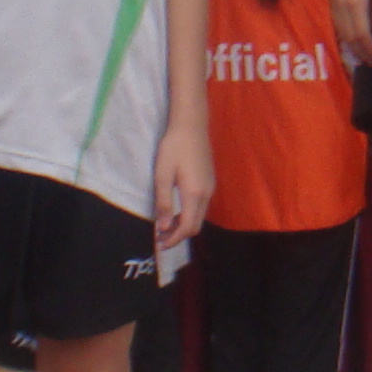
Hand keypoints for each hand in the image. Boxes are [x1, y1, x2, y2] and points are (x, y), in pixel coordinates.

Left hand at [151, 120, 212, 249]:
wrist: (191, 126)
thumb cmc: (173, 148)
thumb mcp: (163, 175)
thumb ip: (164, 203)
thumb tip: (164, 227)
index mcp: (194, 194)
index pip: (187, 227)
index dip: (174, 239)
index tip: (160, 245)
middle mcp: (206, 194)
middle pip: (196, 226)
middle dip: (179, 236)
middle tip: (160, 238)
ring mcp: (210, 188)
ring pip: (200, 217)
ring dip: (184, 226)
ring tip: (166, 226)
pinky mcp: (210, 182)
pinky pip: (201, 207)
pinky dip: (189, 215)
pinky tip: (177, 211)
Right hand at [329, 0, 371, 67]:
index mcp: (355, 3)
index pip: (362, 35)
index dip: (370, 50)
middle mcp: (341, 7)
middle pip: (350, 38)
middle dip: (362, 53)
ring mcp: (334, 5)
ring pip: (342, 34)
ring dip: (353, 48)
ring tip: (364, 57)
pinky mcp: (331, 2)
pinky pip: (337, 26)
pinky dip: (345, 38)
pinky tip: (353, 43)